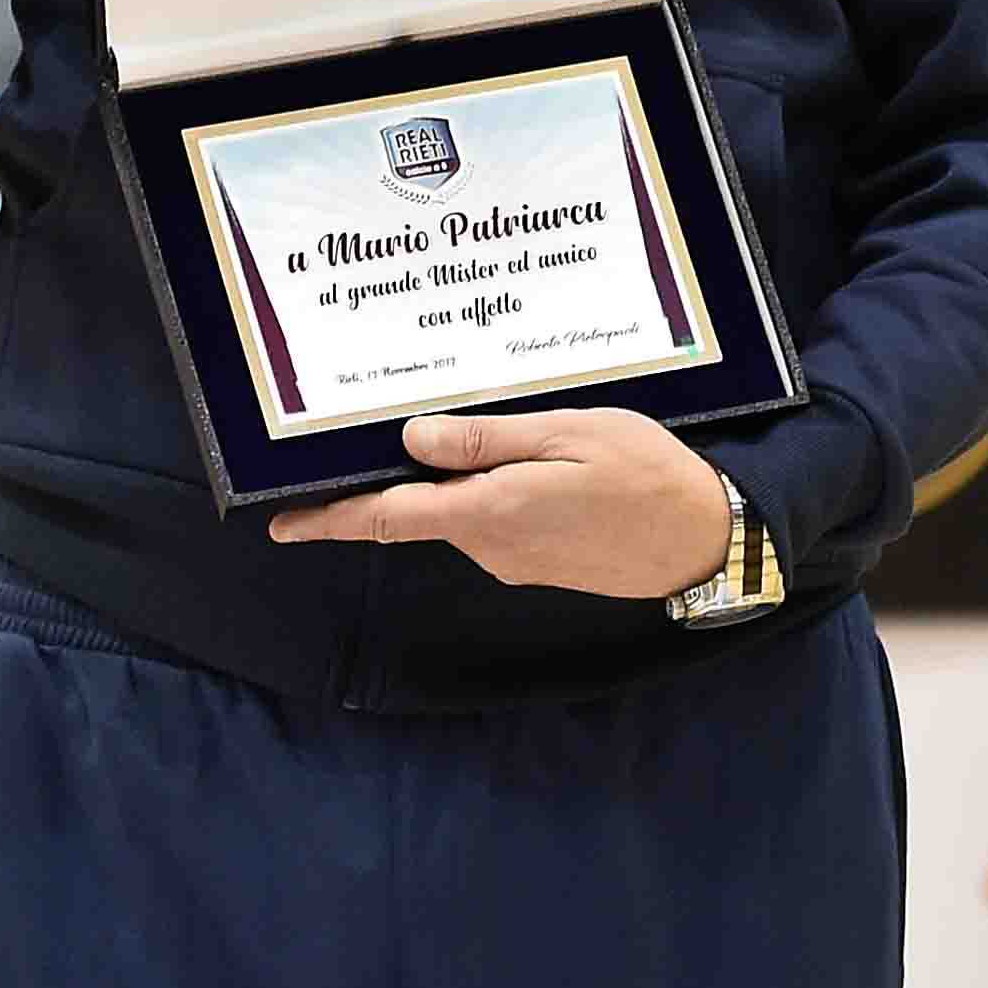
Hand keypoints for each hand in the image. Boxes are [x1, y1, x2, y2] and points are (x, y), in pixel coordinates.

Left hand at [264, 409, 733, 597]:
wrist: (706, 540)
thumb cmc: (644, 475)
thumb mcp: (567, 435)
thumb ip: (486, 439)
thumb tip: (411, 440)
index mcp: (489, 511)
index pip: (389, 518)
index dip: (331, 521)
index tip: (281, 525)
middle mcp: (491, 544)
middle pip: (421, 509)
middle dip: (399, 477)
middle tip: (386, 427)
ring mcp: (516, 559)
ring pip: (461, 512)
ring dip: (456, 479)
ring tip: (479, 426)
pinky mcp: (540, 561)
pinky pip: (494, 521)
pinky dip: (489, 492)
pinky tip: (521, 460)